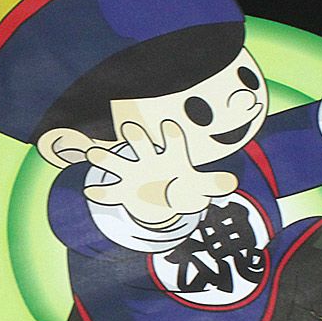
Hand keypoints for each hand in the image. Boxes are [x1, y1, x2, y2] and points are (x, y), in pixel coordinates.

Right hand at [83, 120, 237, 224]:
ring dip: (106, 158)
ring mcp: (132, 173)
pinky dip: (101, 193)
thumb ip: (212, 184)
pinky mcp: (121, 192)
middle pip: (141, 145)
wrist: (159, 194)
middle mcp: (148, 159)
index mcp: (170, 156)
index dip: (172, 136)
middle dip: (136, 138)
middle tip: (129, 127)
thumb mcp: (197, 185)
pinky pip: (110, 192)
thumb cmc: (182, 184)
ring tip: (94, 153)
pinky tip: (91, 192)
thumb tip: (230, 183)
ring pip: (117, 162)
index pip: (173, 143)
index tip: (169, 126)